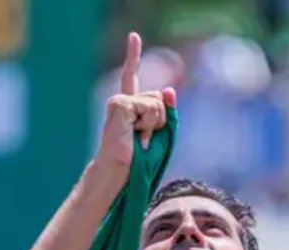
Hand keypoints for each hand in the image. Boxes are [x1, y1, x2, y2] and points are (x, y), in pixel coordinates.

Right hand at [96, 32, 175, 173]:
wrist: (121, 173)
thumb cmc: (139, 161)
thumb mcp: (161, 134)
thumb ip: (167, 112)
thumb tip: (168, 89)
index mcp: (129, 106)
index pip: (131, 76)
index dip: (132, 54)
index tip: (133, 36)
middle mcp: (122, 101)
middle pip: (159, 98)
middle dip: (161, 120)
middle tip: (144, 139)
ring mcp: (120, 102)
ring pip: (157, 103)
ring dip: (155, 124)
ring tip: (139, 139)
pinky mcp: (120, 105)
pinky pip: (149, 107)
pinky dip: (148, 124)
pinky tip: (135, 135)